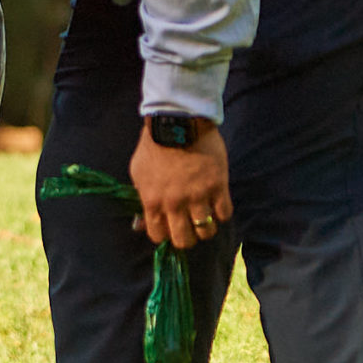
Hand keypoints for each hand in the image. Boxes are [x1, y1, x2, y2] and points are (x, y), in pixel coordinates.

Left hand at [129, 121, 231, 250]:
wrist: (177, 121)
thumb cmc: (154, 146)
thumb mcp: (138, 173)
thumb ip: (140, 199)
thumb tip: (138, 225)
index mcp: (152, 202)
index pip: (158, 236)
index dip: (165, 234)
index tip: (171, 226)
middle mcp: (175, 204)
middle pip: (184, 241)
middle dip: (187, 237)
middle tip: (190, 225)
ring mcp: (198, 196)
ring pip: (206, 231)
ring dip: (206, 228)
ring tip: (206, 216)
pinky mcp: (218, 186)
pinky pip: (224, 214)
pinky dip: (222, 213)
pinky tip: (217, 203)